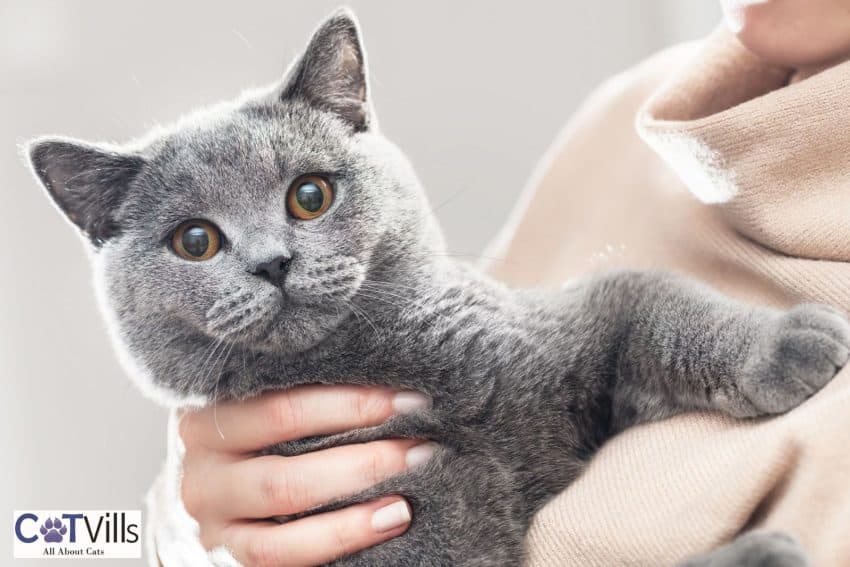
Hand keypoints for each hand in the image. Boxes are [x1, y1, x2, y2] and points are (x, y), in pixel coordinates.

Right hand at [177, 385, 433, 566]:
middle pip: (285, 455)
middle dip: (362, 451)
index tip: (407, 399)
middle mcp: (202, 466)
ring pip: (284, 500)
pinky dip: (339, 537)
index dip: (350, 402)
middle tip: (420, 446)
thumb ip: (308, 394)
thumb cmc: (264, 439)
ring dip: (354, 498)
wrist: (223, 494)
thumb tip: (394, 385)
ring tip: (406, 499)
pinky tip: (385, 524)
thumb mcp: (270, 407)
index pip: (282, 404)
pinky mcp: (232, 555)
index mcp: (208, 415)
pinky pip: (283, 554)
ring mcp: (213, 518)